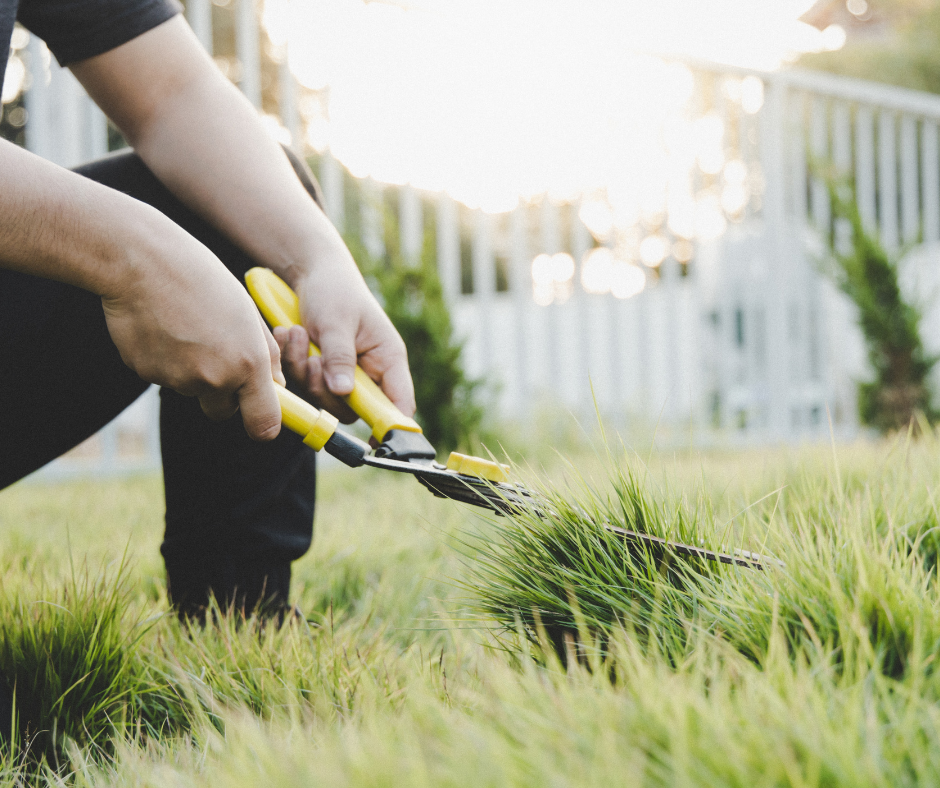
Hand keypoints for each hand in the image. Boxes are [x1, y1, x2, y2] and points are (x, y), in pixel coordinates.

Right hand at [101, 224, 284, 440]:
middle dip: (223, 395)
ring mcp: (178, 379)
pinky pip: (162, 376)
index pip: (263, 423)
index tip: (260, 420)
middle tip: (217, 357)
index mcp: (249, 364)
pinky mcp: (147, 373)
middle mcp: (215, 379)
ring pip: (191, 389)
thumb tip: (275, 387)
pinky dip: (164, 360)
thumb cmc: (204, 281)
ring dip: (192, 370)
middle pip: (222, 411)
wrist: (145, 263)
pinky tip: (163, 327)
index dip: (263, 426)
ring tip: (187, 327)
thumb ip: (266, 356)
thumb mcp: (248, 314)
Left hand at [272, 243, 415, 423]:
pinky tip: (288, 334)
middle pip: (353, 409)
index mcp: (387, 359)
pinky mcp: (321, 371)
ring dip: (303, 372)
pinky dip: (291, 363)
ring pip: (324, 398)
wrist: (313, 271)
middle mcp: (369, 372)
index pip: (399, 404)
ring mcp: (344, 374)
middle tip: (312, 360)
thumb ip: (340, 357)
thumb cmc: (335, 290)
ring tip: (296, 335)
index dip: (391, 427)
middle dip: (324, 390)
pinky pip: (304, 384)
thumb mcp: (337, 322)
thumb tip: (344, 392)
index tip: (375, 441)